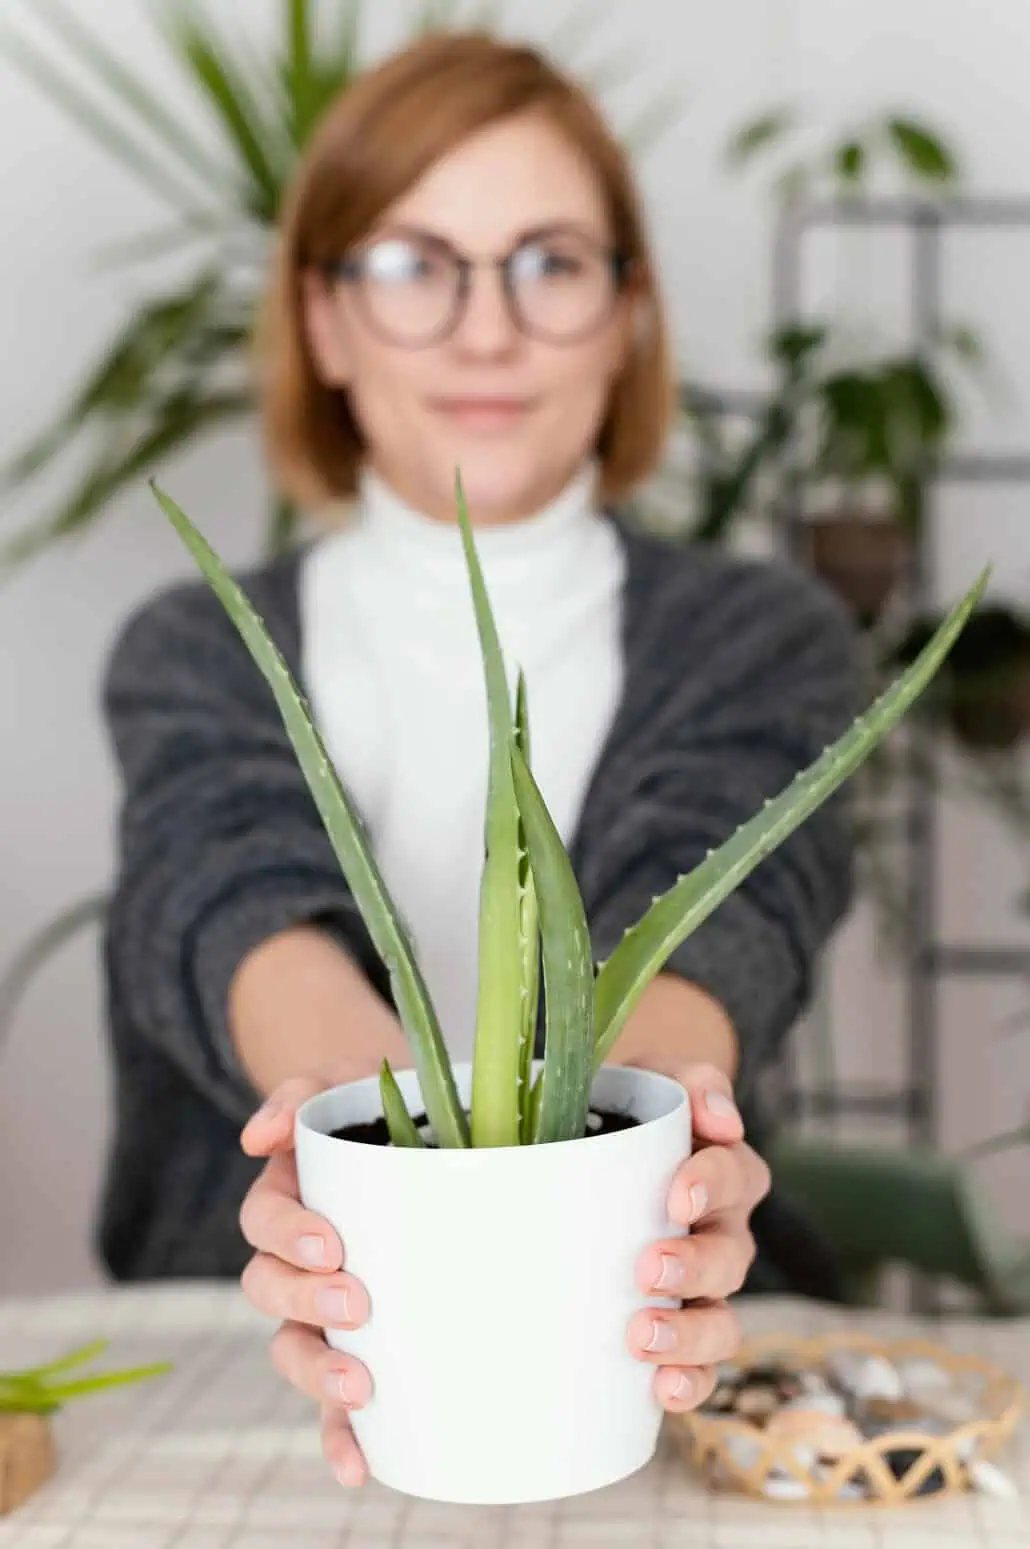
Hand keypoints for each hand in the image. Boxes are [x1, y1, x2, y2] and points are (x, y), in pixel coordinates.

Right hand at [238, 1066, 376, 1488]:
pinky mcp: (360, 1346)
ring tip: (361, 1389)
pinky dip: (338, 1439)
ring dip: (317, 1376)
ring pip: (293, 1351)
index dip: (288, 1237)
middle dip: (307, 1304)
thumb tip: (261, 1136)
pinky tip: (361, 1469)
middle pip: (269, 1292)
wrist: (428, 1128)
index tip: (332, 1244)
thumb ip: (302, 1095)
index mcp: (290, 1196)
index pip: (264, 1223)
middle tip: (357, 1303)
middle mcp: (297, 1258)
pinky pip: (334, 1403)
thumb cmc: (383, 1105)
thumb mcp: (347, 1081)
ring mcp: (323, 1307)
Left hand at [623, 1059, 769, 1412]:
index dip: (711, 1186)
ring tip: (643, 1339)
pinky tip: (663, 1391)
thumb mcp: (657, 1080)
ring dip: (690, 1336)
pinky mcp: (677, 1322)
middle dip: (693, 1269)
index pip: (736, 1176)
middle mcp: (722, 1232)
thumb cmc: (630, 1110)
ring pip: (720, 1320)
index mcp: (725, 1171)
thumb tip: (721, 1118)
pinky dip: (691, 1381)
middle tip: (647, 1270)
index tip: (676, 1196)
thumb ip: (693, 1085)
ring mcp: (702, 1287)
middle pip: (729, 1258)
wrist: (597, 1138)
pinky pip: (700, 1364)